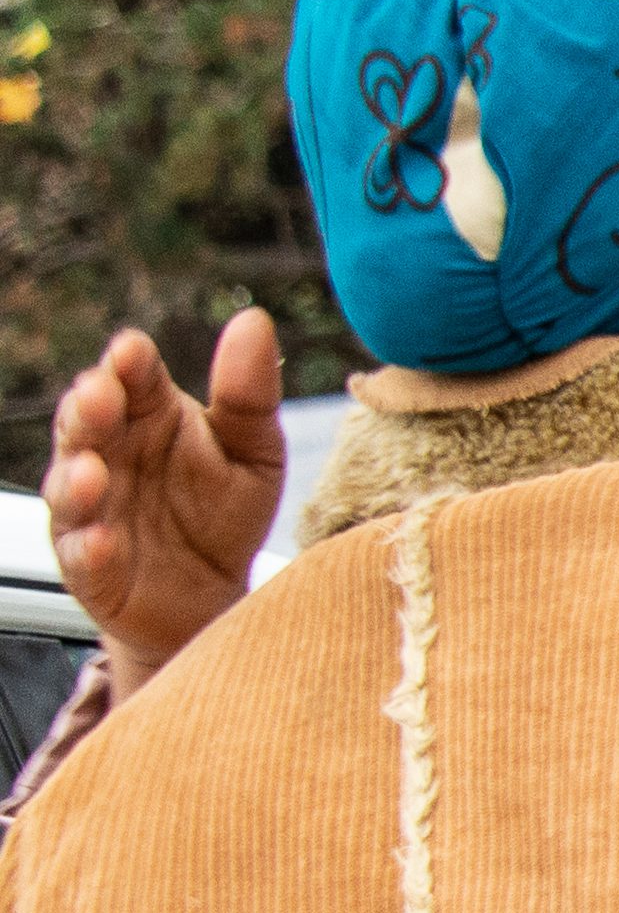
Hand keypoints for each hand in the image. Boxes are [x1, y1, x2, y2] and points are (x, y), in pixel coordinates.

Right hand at [47, 312, 289, 701]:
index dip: (128, 363)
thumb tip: (254, 319)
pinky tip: (105, 543)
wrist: (217, 593)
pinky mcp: (89, 566)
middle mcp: (109, 453)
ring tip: (94, 472)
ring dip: (78, 479)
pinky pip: (82, 556)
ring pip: (70, 488)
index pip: (132, 376)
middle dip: (88, 408)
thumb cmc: (225, 510)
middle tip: (100, 396)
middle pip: (87, 422)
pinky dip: (91, 549)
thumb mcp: (253, 450)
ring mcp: (92, 509)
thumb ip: (249, 393)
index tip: (132, 350)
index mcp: (148, 414)